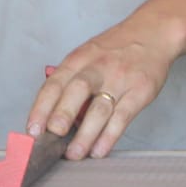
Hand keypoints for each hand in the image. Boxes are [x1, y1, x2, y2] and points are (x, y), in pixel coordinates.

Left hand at [26, 17, 181, 158]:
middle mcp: (98, 67)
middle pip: (76, 90)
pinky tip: (99, 150)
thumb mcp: (87, 54)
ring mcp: (120, 79)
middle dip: (62, 114)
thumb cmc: (116, 47)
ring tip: (74, 154)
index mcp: (79, 59)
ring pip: (100, 109)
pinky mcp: (140, 90)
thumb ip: (68, 80)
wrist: (153, 32)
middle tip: (52, 137)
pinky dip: (109, 136)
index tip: (32, 129)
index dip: (41, 107)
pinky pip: (123, 116)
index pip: (54, 83)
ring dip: (85, 134)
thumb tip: (49, 113)